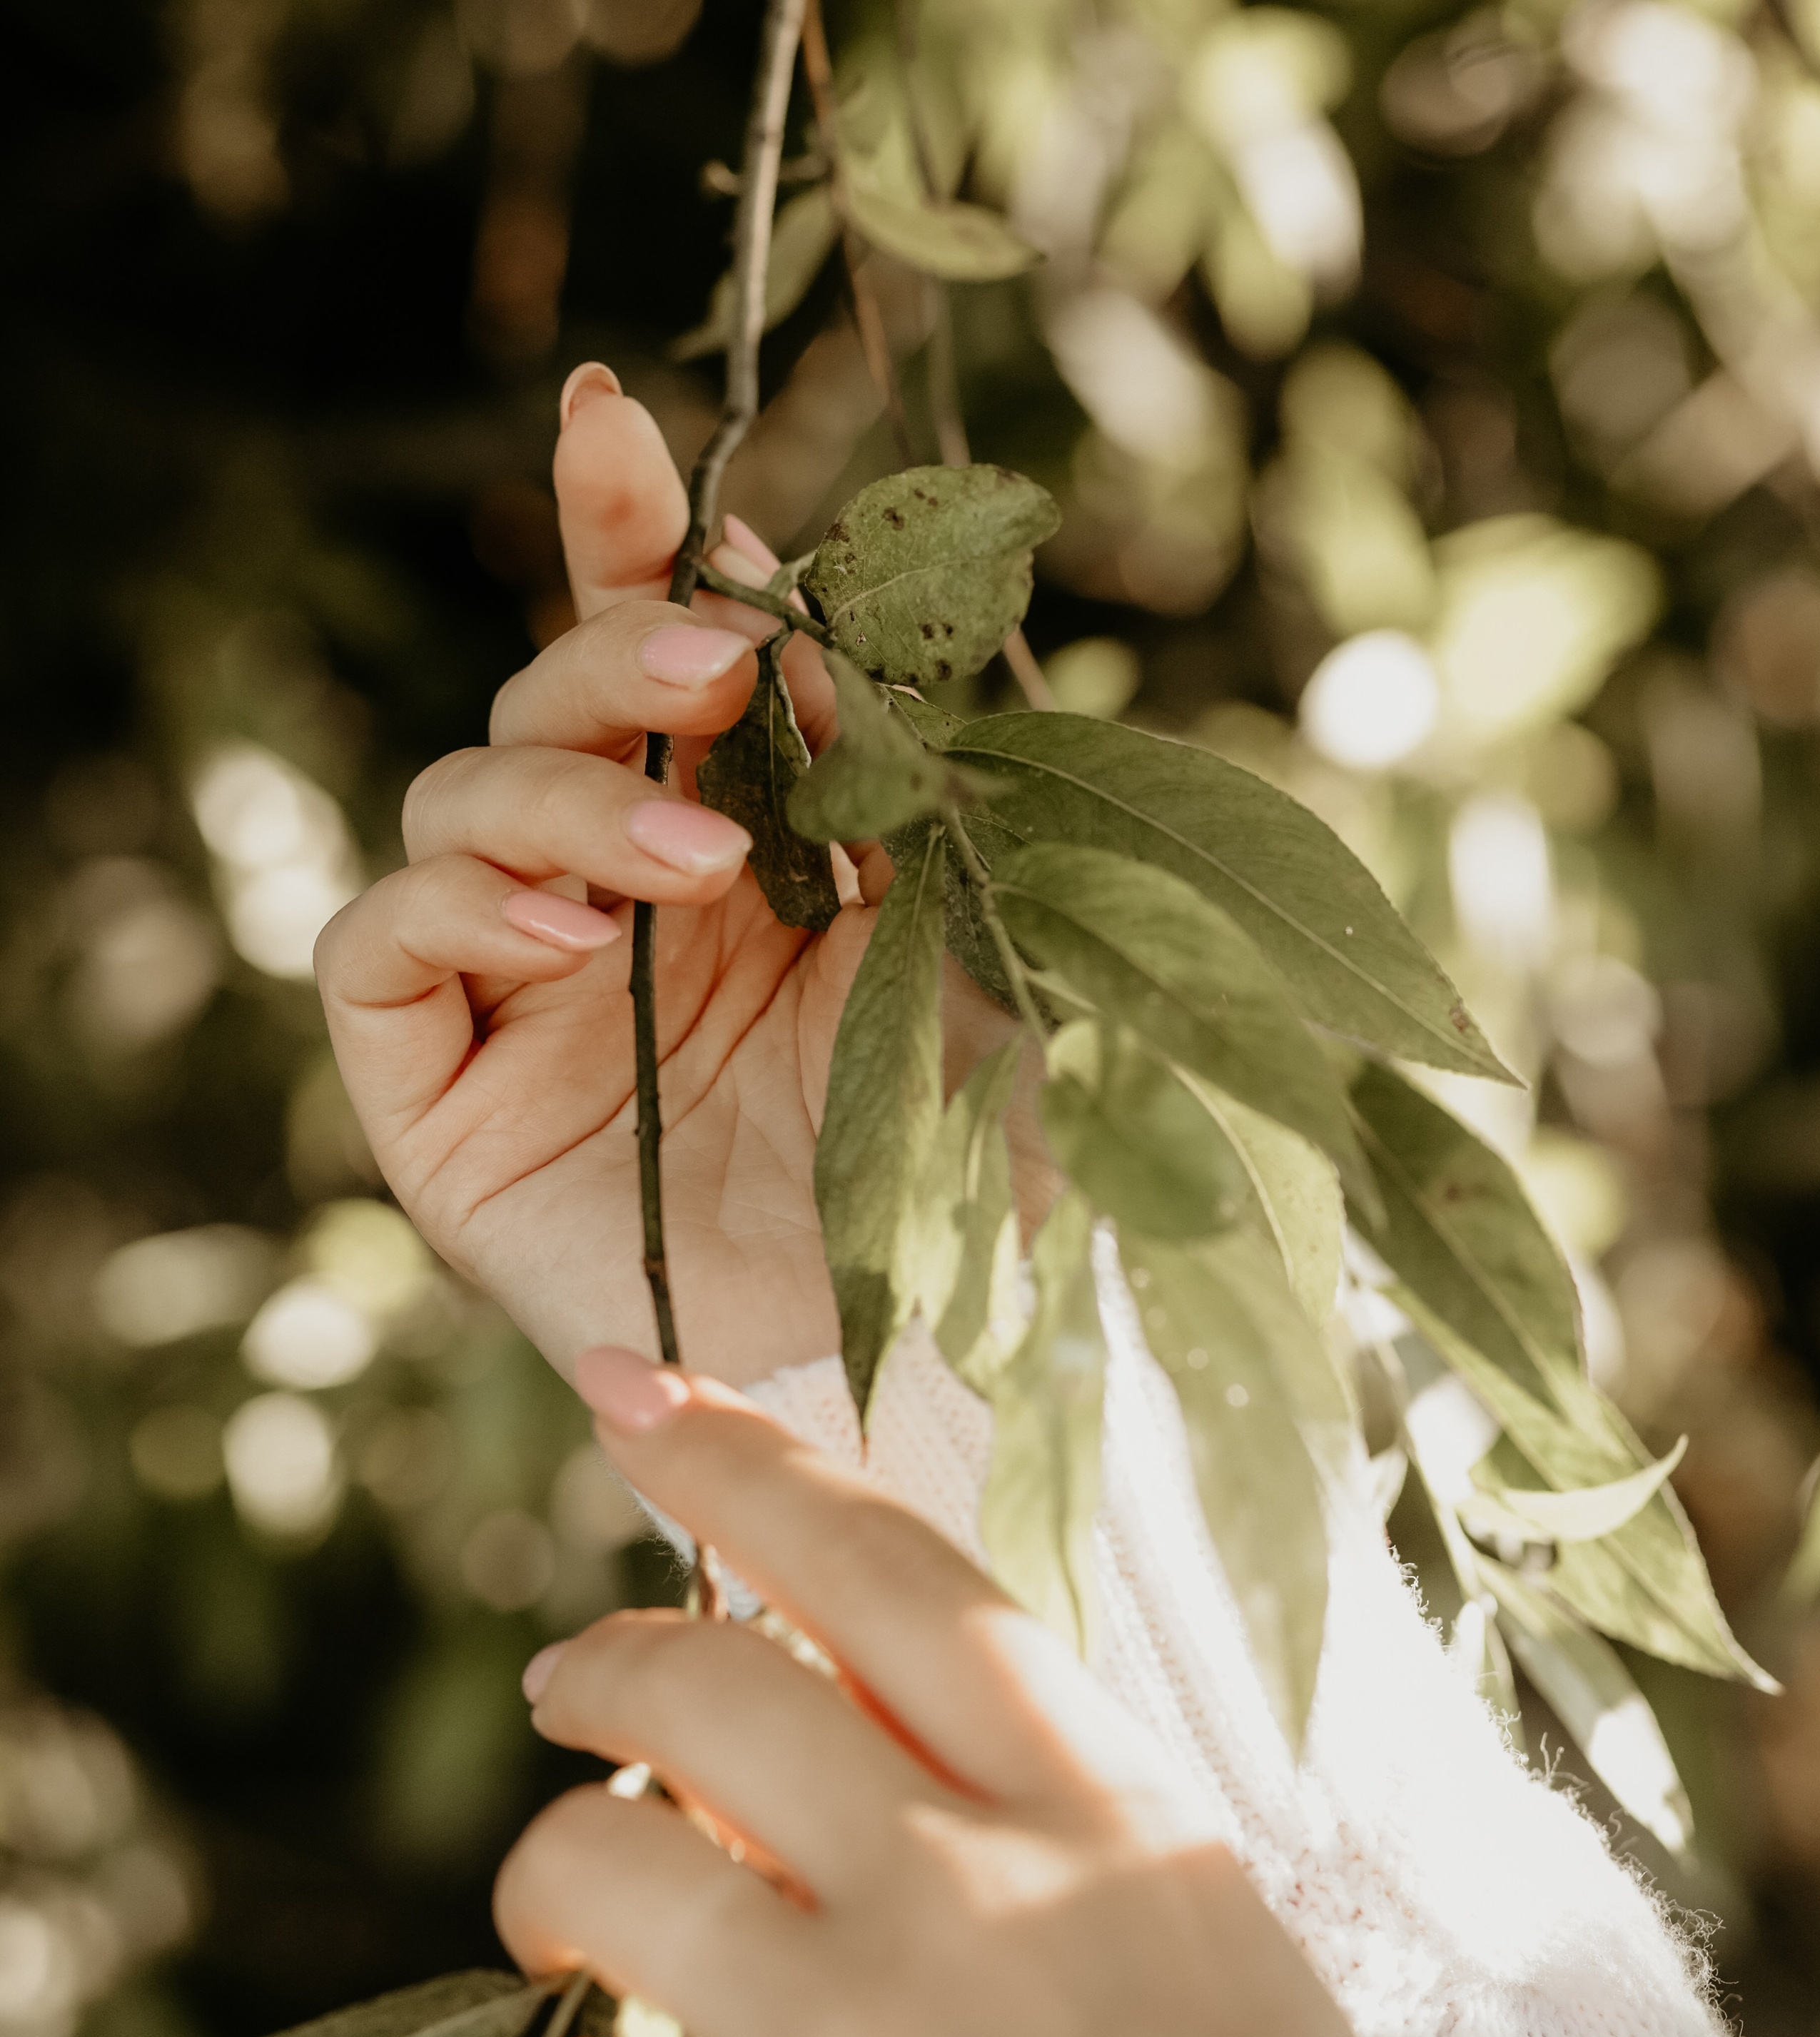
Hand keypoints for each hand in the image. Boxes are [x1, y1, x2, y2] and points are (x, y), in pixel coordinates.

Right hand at [316, 365, 902, 1383]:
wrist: (917, 1365)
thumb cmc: (963, 1169)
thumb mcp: (973, 954)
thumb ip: (905, 798)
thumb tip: (823, 635)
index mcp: (739, 850)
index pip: (652, 664)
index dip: (623, 535)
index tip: (620, 419)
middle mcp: (615, 902)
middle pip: (539, 702)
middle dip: (608, 652)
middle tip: (706, 667)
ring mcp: (517, 994)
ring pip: (453, 799)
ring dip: (559, 796)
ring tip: (691, 872)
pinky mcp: (437, 1095)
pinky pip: (377, 950)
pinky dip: (449, 906)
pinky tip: (562, 939)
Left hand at [496, 1348, 1362, 2036]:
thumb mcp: (1193, 1942)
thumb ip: (1040, 1826)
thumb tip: (845, 1756)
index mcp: (1103, 1812)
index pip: (894, 1576)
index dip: (749, 1462)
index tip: (642, 1391)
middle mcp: (974, 1892)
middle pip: (710, 1689)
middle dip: (606, 1659)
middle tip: (566, 1678)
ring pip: (599, 1868)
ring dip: (549, 1883)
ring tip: (559, 1925)